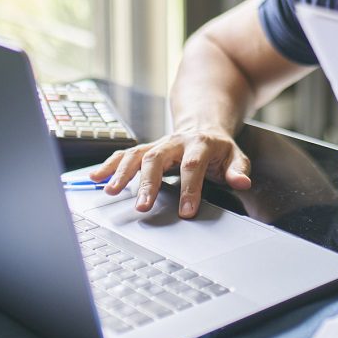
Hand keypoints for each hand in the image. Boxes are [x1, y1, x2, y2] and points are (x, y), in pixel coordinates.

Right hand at [87, 127, 251, 217]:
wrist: (202, 124)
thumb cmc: (218, 147)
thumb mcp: (235, 155)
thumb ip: (238, 170)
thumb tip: (241, 182)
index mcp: (200, 144)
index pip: (193, 166)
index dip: (190, 189)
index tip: (186, 212)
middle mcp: (175, 142)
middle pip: (158, 158)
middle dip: (148, 182)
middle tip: (142, 206)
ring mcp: (158, 144)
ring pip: (137, 154)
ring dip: (122, 173)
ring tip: (111, 192)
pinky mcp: (145, 149)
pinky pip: (124, 154)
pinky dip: (109, 165)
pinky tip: (96, 178)